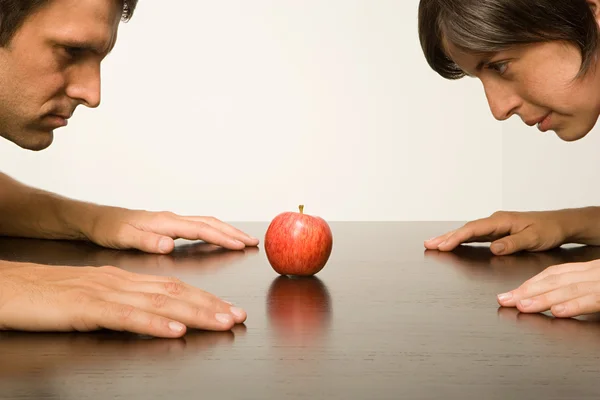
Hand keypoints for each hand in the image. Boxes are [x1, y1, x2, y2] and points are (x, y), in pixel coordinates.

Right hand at [0, 261, 245, 337]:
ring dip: (195, 313)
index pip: (174, 287)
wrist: (9, 287)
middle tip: (238, 316)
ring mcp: (104, 292)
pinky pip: (126, 317)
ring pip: (160, 302)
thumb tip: (156, 316)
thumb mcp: (94, 298)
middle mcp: (121, 281)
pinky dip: (154, 324)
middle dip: (211, 305)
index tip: (228, 309)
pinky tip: (174, 330)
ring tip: (221, 322)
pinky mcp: (86, 307)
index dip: (205, 298)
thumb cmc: (47, 295)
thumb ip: (124, 304)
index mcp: (123, 279)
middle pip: (175, 292)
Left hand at [84, 206, 258, 253]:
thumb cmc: (109, 229)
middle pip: (210, 222)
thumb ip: (146, 241)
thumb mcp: (123, 237)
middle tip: (252, 242)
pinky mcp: (170, 226)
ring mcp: (172, 221)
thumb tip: (168, 244)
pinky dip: (215, 231)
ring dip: (227, 230)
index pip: (200, 229)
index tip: (239, 245)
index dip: (221, 238)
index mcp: (165, 222)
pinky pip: (199, 226)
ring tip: (244, 240)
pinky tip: (219, 238)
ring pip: (206, 223)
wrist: (97, 219)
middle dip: (233, 232)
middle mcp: (172, 219)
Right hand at [424, 210, 572, 254]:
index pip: (473, 230)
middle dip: (445, 237)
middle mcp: (495, 221)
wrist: (560, 224)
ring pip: (467, 231)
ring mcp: (494, 226)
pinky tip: (453, 242)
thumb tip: (493, 248)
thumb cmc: (549, 230)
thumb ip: (513, 243)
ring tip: (433, 244)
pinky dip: (461, 238)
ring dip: (450, 237)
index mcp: (501, 221)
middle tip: (428, 244)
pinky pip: (474, 235)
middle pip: (465, 229)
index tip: (443, 245)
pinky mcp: (496, 231)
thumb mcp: (534, 238)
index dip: (456, 238)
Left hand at [497, 259, 599, 317]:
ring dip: (543, 298)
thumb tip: (555, 304)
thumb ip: (580, 293)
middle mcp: (593, 273)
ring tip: (522, 305)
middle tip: (504, 300)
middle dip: (527, 291)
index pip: (554, 274)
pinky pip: (591, 299)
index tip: (510, 293)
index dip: (530, 284)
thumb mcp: (598, 286)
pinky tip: (557, 311)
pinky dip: (574, 305)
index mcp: (589, 270)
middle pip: (555, 280)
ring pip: (568, 289)